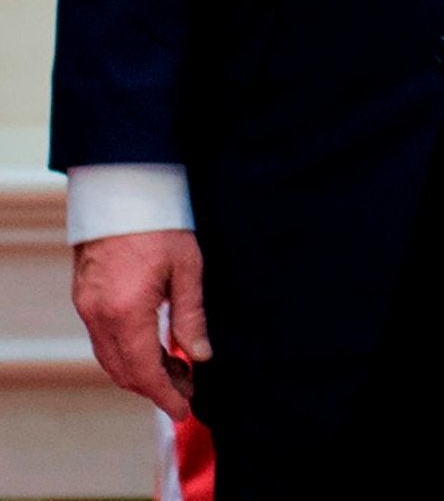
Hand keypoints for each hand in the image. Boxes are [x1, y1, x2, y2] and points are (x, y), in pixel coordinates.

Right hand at [72, 229, 208, 420]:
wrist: (122, 191)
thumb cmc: (160, 223)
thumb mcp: (188, 269)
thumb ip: (191, 316)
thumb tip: (201, 356)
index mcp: (126, 312)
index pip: (143, 371)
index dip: (164, 395)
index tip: (184, 409)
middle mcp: (99, 316)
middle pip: (123, 371)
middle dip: (155, 387)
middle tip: (188, 389)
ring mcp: (87, 308)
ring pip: (111, 358)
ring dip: (141, 370)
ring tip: (179, 368)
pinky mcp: (86, 298)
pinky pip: (104, 339)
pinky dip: (128, 351)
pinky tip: (155, 346)